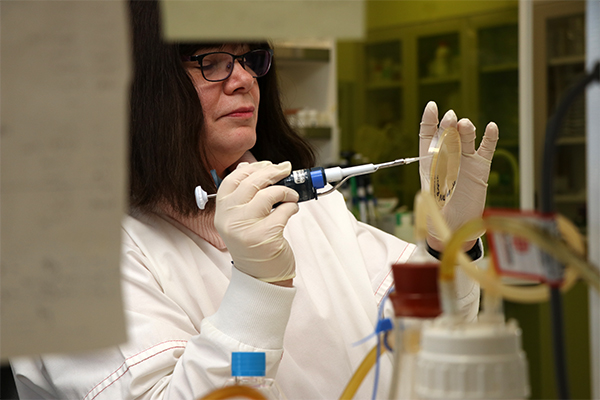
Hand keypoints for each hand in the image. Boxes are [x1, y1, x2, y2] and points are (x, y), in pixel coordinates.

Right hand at [214, 161, 298, 282]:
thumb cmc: (254, 244)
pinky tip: (292, 209)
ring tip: (291, 195)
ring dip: (286, 191)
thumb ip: (243, 196)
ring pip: (269, 194)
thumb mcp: (240, 220)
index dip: (253, 167)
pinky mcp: (265, 237)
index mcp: (222, 212)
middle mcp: (230, 219)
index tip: (268, 164)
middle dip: (273, 171)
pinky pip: (284, 210)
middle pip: (252, 182)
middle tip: (286, 169)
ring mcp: (246, 229)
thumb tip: (252, 167)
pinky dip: (292, 206)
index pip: (233, 179)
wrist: (261, 277)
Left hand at [419, 101, 498, 249]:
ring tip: (464, 125)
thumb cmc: (435, 212)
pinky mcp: (480, 169)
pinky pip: (486, 149)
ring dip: (466, 129)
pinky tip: (491, 127)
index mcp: (429, 160)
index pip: (428, 134)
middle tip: (450, 118)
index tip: (432, 107)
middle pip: (448, 133)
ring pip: (466, 137)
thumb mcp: (427, 192)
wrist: (452, 227)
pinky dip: (489, 138)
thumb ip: (431, 175)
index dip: (430, 120)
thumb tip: (431, 169)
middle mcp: (447, 157)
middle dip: (448, 124)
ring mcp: (464, 161)